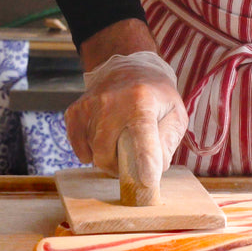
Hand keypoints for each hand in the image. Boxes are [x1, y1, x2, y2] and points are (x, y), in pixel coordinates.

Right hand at [64, 51, 187, 188]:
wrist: (130, 68)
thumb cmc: (157, 95)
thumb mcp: (175, 114)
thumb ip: (168, 142)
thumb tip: (155, 169)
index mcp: (142, 102)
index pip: (142, 136)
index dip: (145, 161)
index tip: (148, 182)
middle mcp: (112, 103)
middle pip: (107, 154)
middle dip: (120, 168)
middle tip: (132, 163)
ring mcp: (90, 106)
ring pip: (92, 152)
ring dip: (107, 158)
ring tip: (121, 144)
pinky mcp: (75, 111)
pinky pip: (78, 145)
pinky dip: (90, 151)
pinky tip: (103, 141)